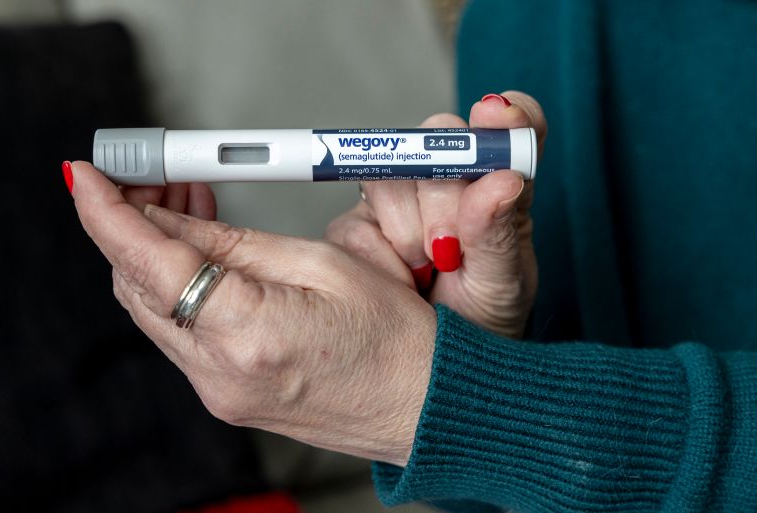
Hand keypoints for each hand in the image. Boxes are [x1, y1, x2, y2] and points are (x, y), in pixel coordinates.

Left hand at [69, 162, 435, 465]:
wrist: (421, 404)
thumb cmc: (395, 338)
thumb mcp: (322, 264)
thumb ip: (236, 243)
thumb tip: (172, 220)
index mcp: (249, 334)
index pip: (150, 265)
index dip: (107, 214)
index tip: (83, 176)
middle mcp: (220, 374)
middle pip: (138, 287)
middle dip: (132, 224)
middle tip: (152, 176)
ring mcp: (218, 391)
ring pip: (154, 309)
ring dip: (156, 254)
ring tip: (186, 203)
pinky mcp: (225, 395)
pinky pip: (180, 332)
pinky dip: (178, 287)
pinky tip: (202, 253)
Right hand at [325, 92, 545, 337]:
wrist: (431, 370)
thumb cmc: (481, 322)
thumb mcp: (504, 285)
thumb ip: (501, 233)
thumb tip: (502, 179)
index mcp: (498, 185)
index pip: (509, 127)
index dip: (504, 115)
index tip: (497, 115)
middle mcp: (449, 182)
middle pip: (437, 139)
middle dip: (444, 195)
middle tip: (451, 249)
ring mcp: (399, 200)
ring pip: (390, 176)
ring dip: (408, 231)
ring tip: (427, 271)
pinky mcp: (357, 226)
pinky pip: (356, 222)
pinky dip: (380, 257)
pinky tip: (400, 280)